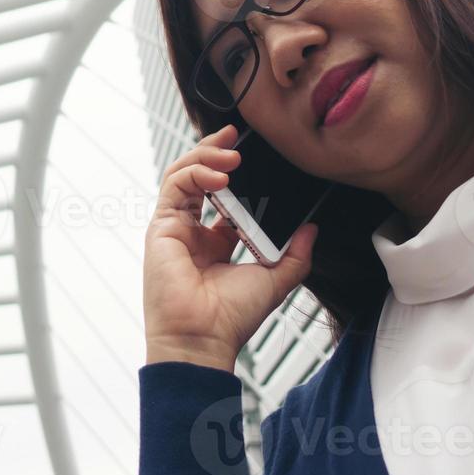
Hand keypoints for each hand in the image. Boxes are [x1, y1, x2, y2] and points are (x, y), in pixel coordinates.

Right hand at [143, 122, 318, 370]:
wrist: (204, 338)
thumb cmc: (232, 318)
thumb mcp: (275, 280)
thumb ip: (295, 254)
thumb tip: (312, 228)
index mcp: (215, 243)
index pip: (221, 194)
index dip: (234, 171)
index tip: (252, 153)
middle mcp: (192, 231)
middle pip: (198, 176)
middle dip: (215, 151)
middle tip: (237, 136)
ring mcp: (174, 227)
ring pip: (182, 174)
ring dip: (206, 156)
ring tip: (232, 153)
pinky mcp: (161, 226)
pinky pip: (174, 186)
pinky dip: (195, 171)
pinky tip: (219, 173)